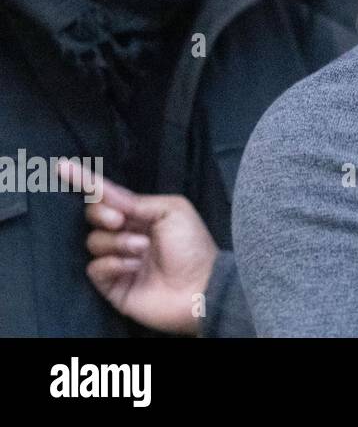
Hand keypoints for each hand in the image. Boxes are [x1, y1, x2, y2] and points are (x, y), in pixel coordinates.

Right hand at [59, 159, 217, 335]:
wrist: (199, 286)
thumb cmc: (192, 246)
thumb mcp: (172, 210)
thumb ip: (137, 201)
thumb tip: (107, 194)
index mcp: (141, 214)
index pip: (108, 195)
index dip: (86, 181)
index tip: (63, 167)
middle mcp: (126, 234)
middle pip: (93, 216)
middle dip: (102, 214)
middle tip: (120, 220)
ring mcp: (117, 258)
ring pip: (94, 241)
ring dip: (118, 242)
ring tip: (142, 249)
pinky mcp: (111, 283)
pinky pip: (95, 267)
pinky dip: (113, 263)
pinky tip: (133, 266)